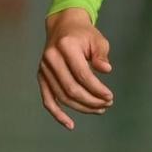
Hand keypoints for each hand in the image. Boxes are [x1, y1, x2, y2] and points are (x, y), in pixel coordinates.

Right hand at [38, 7, 112, 128]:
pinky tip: (70, 124)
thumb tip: (106, 70)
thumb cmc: (83, 34)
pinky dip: (57, 114)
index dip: (97, 89)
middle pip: (71, 88)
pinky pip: (47, 99)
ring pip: (62, 97)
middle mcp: (51, 58)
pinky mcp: (41, 77)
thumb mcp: (98, 39)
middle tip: (107, 104)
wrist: (63, 26)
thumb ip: (101, 54)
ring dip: (81, 108)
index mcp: (65, 46)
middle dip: (91, 101)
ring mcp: (43, 69)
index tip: (110, 97)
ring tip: (98, 110)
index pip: (82, 74)